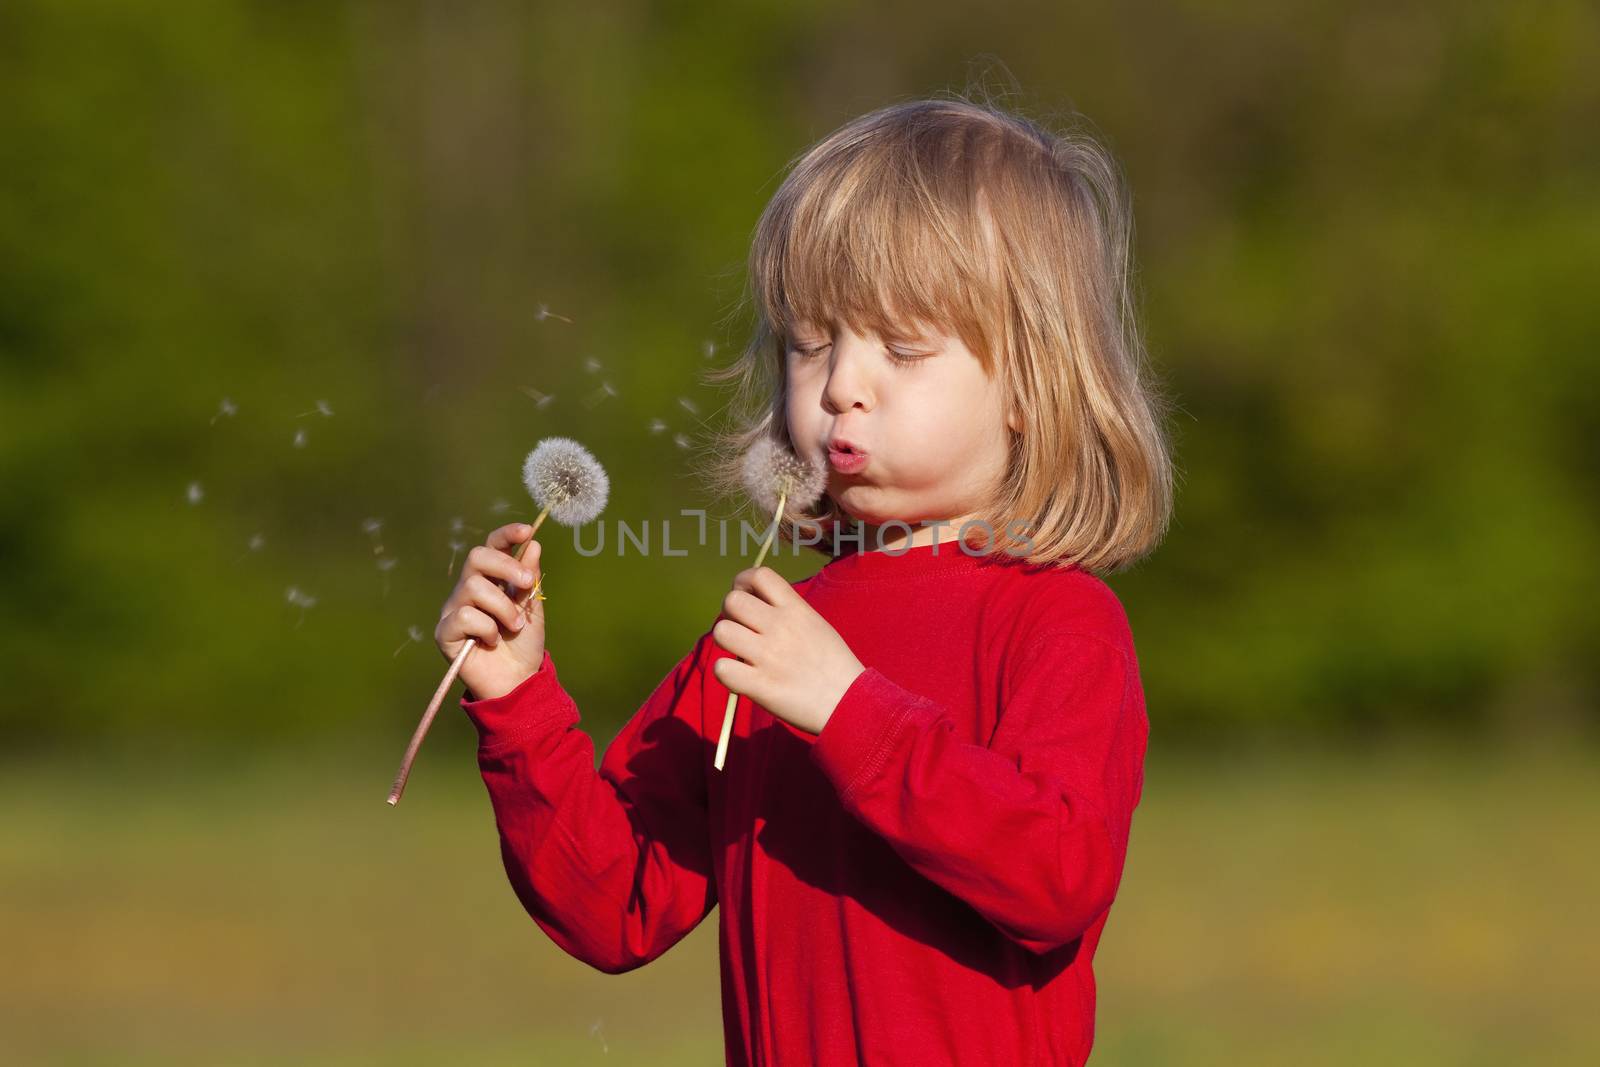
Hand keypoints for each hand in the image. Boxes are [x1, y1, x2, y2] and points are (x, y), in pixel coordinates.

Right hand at [435, 522, 546, 700]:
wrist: (517, 682)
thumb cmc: (523, 645)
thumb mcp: (532, 608)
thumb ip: (530, 579)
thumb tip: (533, 545)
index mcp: (490, 580)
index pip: (491, 547)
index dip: (506, 535)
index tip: (528, 530)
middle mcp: (467, 590)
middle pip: (477, 557)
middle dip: (506, 566)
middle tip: (527, 585)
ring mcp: (453, 609)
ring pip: (473, 587)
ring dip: (503, 607)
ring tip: (514, 627)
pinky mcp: (444, 632)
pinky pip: (465, 616)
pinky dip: (487, 628)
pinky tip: (492, 641)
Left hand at [711, 567, 865, 734]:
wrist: (850, 703)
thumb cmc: (833, 665)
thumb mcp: (815, 624)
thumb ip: (787, 611)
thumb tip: (755, 604)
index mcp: (796, 609)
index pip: (759, 575)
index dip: (743, 582)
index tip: (747, 597)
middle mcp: (780, 627)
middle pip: (732, 601)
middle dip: (730, 613)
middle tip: (741, 629)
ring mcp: (768, 656)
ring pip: (721, 631)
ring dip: (726, 642)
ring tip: (741, 653)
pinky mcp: (759, 686)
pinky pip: (721, 669)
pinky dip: (726, 673)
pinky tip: (741, 677)